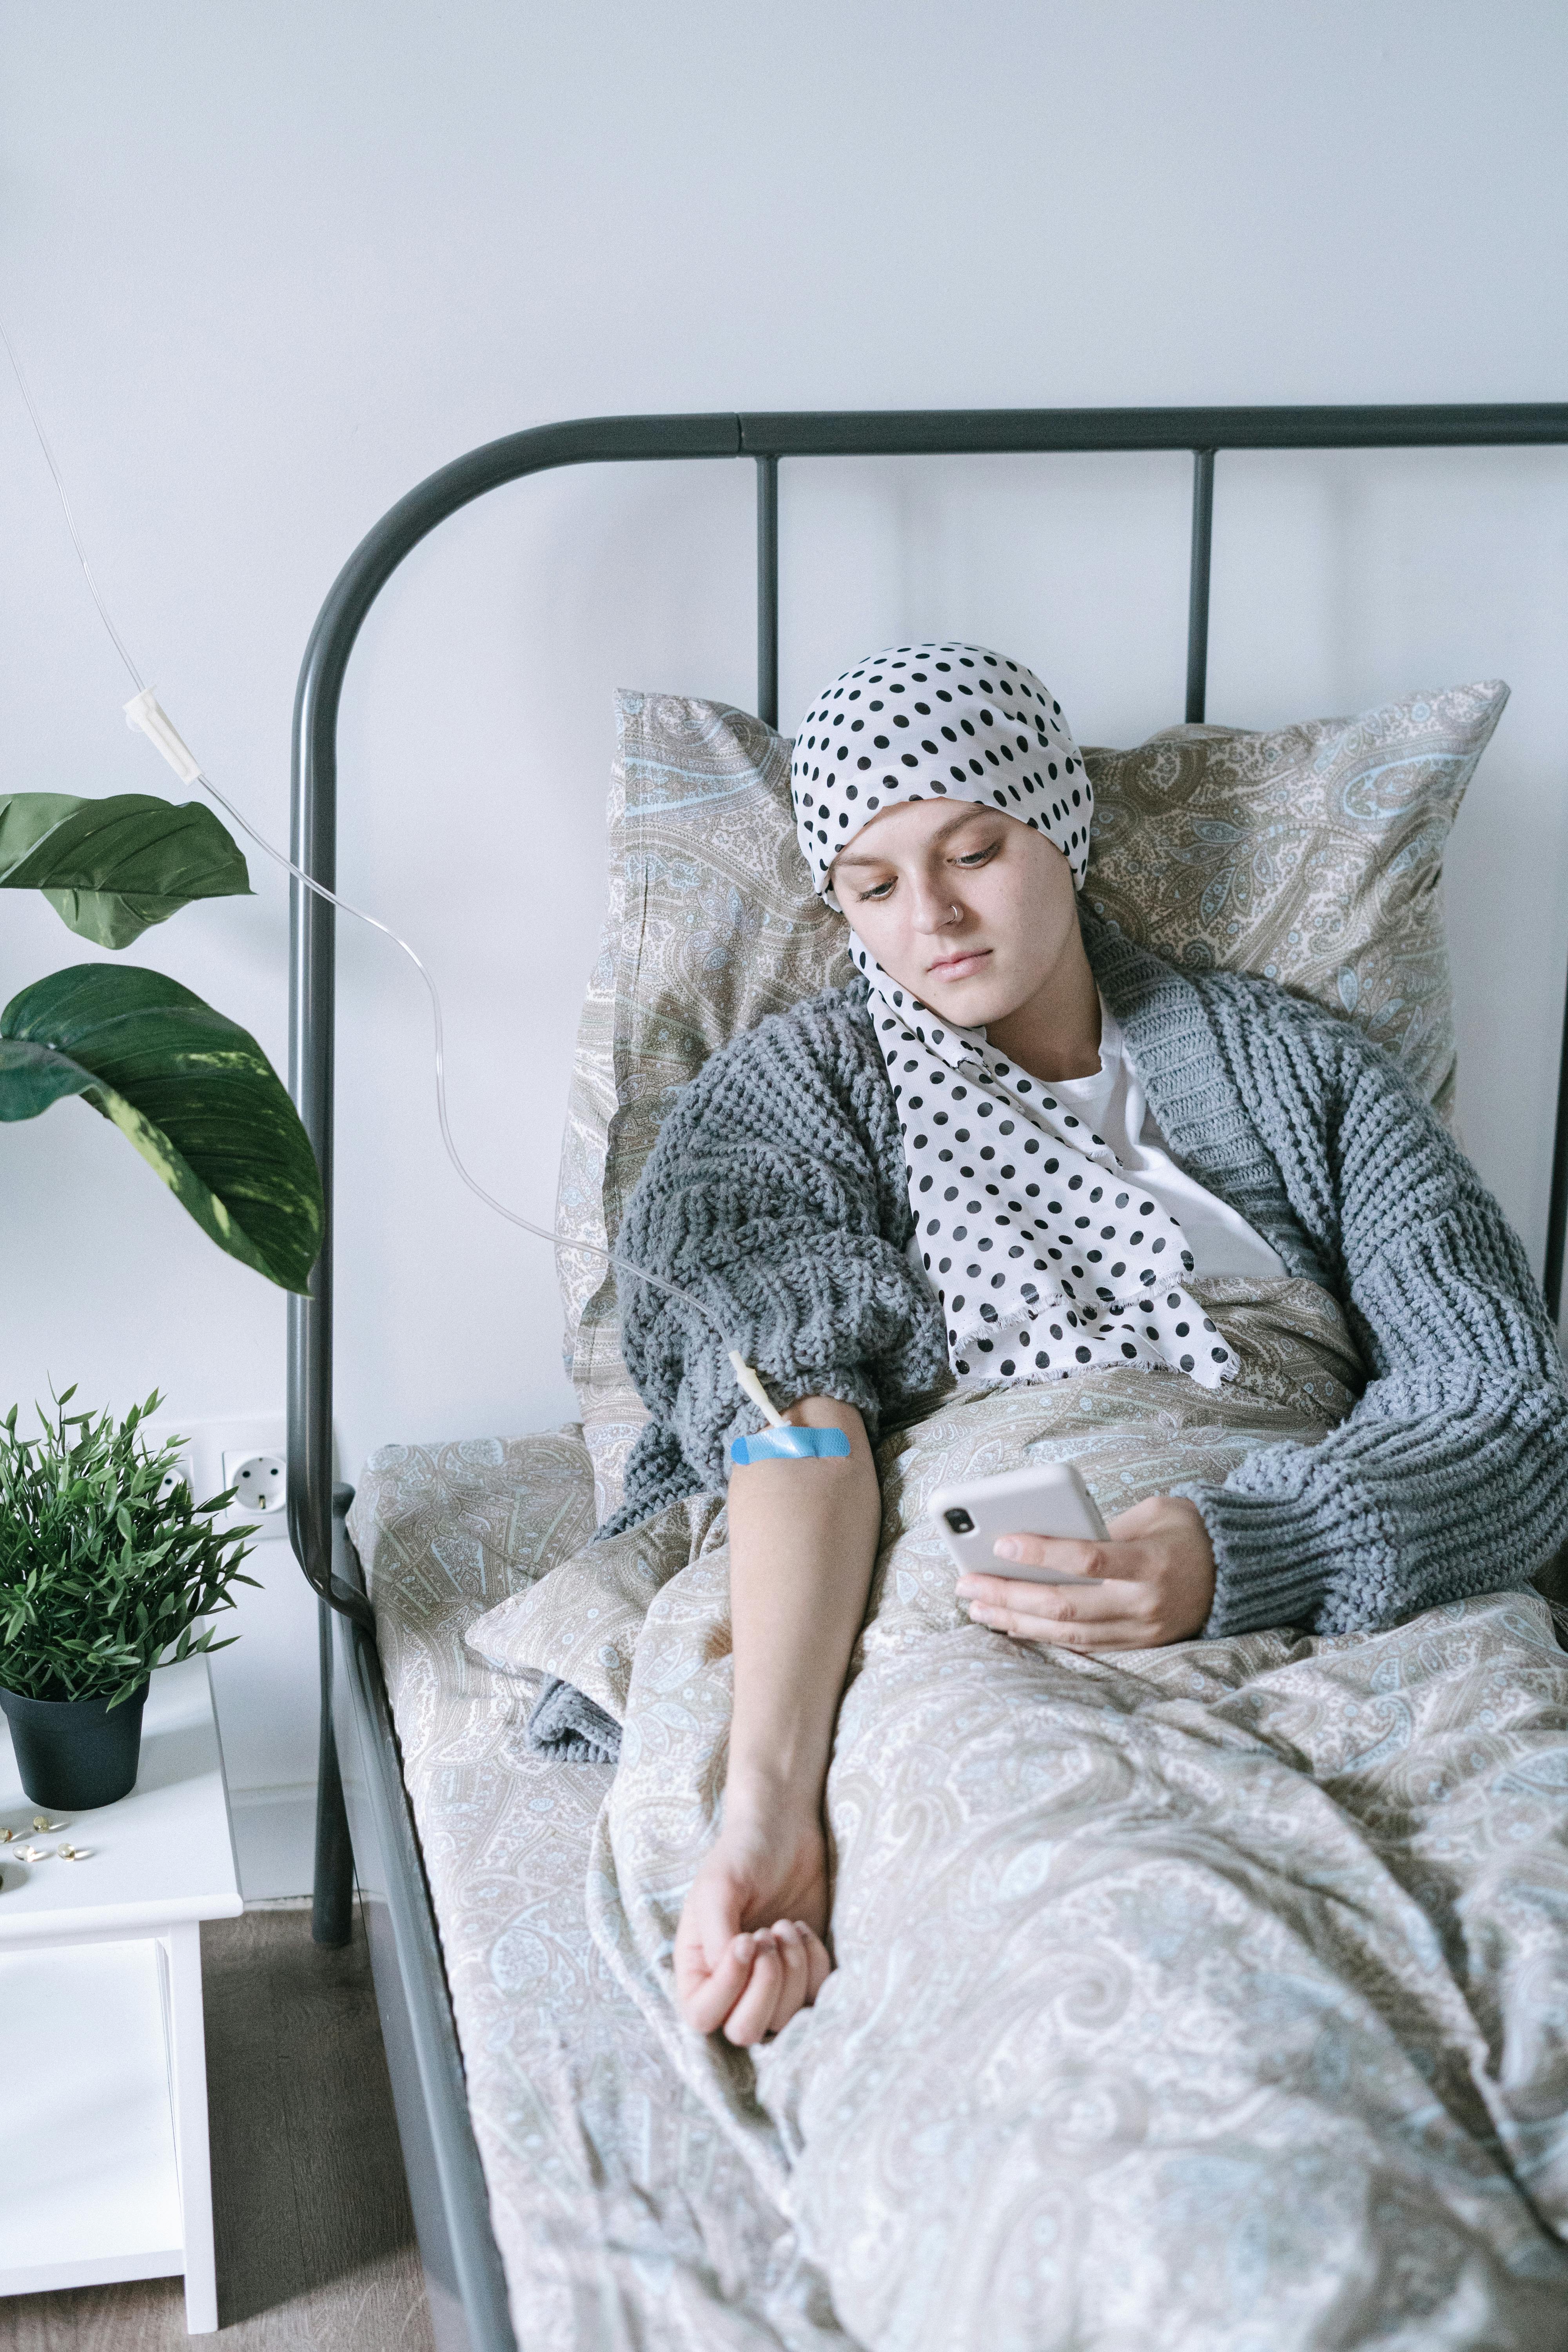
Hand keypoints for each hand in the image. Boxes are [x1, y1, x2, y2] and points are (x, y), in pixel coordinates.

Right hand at [673, 1788, 833, 2046]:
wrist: (785, 1831)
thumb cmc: (742, 1854)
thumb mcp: (718, 1887)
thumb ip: (716, 1935)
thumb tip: (729, 1973)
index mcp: (697, 1968)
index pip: (701, 2016)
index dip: (728, 1988)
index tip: (747, 1938)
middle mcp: (730, 1986)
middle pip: (744, 2031)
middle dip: (765, 1987)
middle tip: (769, 1934)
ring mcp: (769, 1985)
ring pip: (783, 2020)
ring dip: (792, 1970)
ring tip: (786, 1924)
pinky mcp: (803, 1977)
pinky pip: (814, 2000)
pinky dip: (815, 1966)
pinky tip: (802, 1929)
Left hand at [956, 1493, 1215, 1650]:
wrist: (1238, 1575)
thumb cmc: (1188, 1532)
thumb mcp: (1156, 1511)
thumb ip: (1106, 1525)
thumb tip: (1047, 1539)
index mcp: (1151, 1562)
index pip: (1090, 1559)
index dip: (1044, 1552)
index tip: (1002, 1541)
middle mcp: (1144, 1603)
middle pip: (1067, 1605)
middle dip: (1010, 1595)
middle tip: (967, 1584)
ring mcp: (1141, 1631)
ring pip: (1067, 1633)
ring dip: (1017, 1620)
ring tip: (977, 1607)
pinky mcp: (1137, 1646)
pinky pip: (1082, 1647)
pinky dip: (1043, 1637)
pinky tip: (1010, 1625)